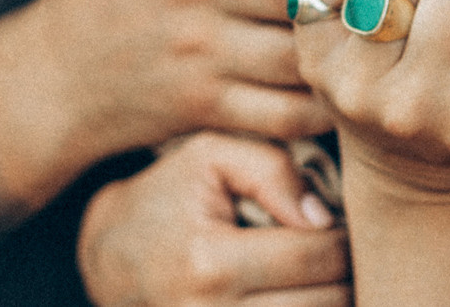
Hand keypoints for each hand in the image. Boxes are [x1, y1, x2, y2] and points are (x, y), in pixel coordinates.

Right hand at [78, 133, 348, 306]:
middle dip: (340, 274)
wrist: (108, 260)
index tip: (331, 223)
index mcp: (210, 261)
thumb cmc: (164, 199)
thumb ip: (272, 169)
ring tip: (313, 275)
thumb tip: (322, 219)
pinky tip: (293, 293)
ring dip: (327, 300)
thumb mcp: (209, 158)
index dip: (340, 236)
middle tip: (331, 252)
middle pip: (326, 303)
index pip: (317, 256)